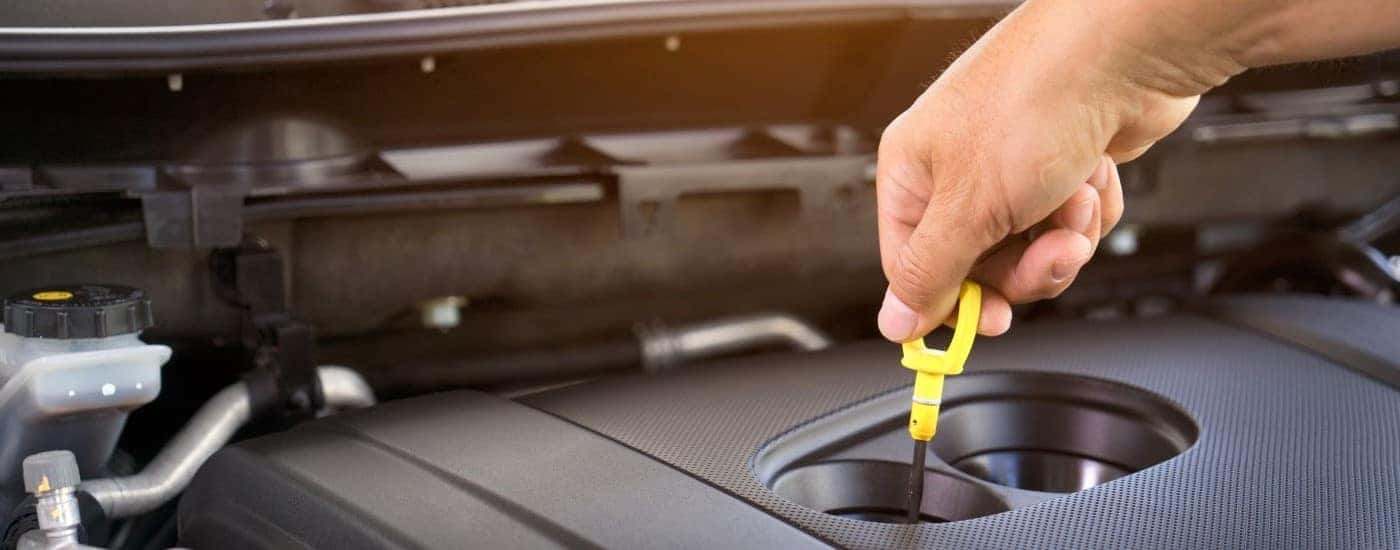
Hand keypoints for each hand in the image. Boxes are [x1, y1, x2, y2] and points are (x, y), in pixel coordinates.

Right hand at [874, 0, 1223, 341]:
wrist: (1125, 52)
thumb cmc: (1037, 101)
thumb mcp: (969, 208)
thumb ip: (929, 273)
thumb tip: (893, 322)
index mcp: (914, 172)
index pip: (913, 267)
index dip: (953, 303)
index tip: (990, 322)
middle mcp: (958, 169)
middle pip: (979, 266)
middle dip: (1026, 267)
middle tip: (1051, 252)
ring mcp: (1012, 166)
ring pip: (1031, 249)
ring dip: (1063, 237)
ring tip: (1074, 197)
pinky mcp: (1063, 164)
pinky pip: (1070, 224)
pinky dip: (1089, 210)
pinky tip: (1093, 176)